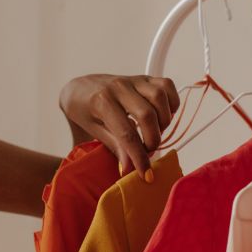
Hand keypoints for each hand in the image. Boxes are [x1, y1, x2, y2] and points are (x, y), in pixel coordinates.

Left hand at [59, 74, 179, 177]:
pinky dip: (170, 103)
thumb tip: (130, 168)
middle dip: (152, 139)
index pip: (126, 133)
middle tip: (148, 151)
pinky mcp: (145, 77)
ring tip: (154, 132)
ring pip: (159, 97)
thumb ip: (114, 146)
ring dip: (163, 121)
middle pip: (147, 115)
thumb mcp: (93, 131)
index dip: (138, 156)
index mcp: (102, 102)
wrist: (80, 88)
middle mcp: (119, 87)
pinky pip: (166, 85)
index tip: (145, 173)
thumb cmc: (84, 111)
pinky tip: (162, 116)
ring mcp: (133, 80)